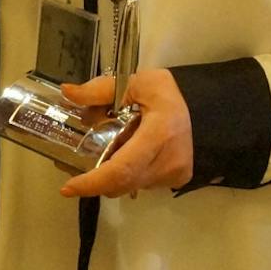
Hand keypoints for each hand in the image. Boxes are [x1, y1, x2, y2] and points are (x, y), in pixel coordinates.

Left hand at [57, 68, 192, 198]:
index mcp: (159, 133)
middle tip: (76, 169)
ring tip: (112, 148)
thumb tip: (67, 92)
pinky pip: (141, 184)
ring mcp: (175, 174)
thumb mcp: (133, 82)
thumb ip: (99, 90)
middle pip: (122, 182)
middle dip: (95, 180)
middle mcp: (169, 161)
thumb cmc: (165, 93)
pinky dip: (128, 175)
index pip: (122, 169)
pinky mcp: (177, 181)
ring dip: (113, 175)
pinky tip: (129, 154)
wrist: (203, 107)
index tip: (68, 187)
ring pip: (129, 186)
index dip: (93, 182)